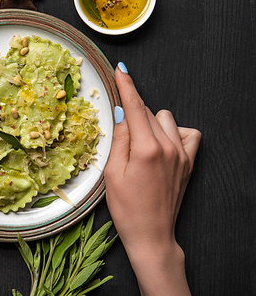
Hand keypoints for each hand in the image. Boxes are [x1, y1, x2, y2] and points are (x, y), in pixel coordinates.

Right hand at [104, 62, 200, 295]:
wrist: (151, 234)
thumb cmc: (127, 208)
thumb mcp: (112, 173)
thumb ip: (119, 138)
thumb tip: (121, 111)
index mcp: (146, 149)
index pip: (134, 107)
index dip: (126, 85)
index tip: (120, 69)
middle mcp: (169, 147)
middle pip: (148, 111)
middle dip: (131, 113)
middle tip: (120, 132)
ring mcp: (183, 154)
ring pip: (166, 119)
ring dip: (151, 123)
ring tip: (140, 145)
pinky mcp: (190, 162)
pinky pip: (186, 132)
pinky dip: (173, 132)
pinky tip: (162, 145)